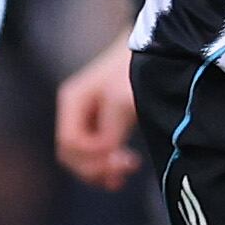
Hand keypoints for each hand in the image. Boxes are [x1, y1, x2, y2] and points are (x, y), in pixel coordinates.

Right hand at [52, 40, 140, 190]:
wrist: (154, 48)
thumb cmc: (135, 69)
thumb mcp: (122, 99)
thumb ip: (110, 131)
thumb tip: (106, 154)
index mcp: (72, 102)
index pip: (70, 143)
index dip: (92, 156)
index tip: (118, 156)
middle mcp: (75, 111)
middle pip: (72, 154)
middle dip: (95, 167)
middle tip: (123, 170)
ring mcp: (88, 118)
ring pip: (83, 157)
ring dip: (100, 170)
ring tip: (123, 177)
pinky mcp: (103, 122)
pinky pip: (96, 153)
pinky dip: (106, 166)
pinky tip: (122, 171)